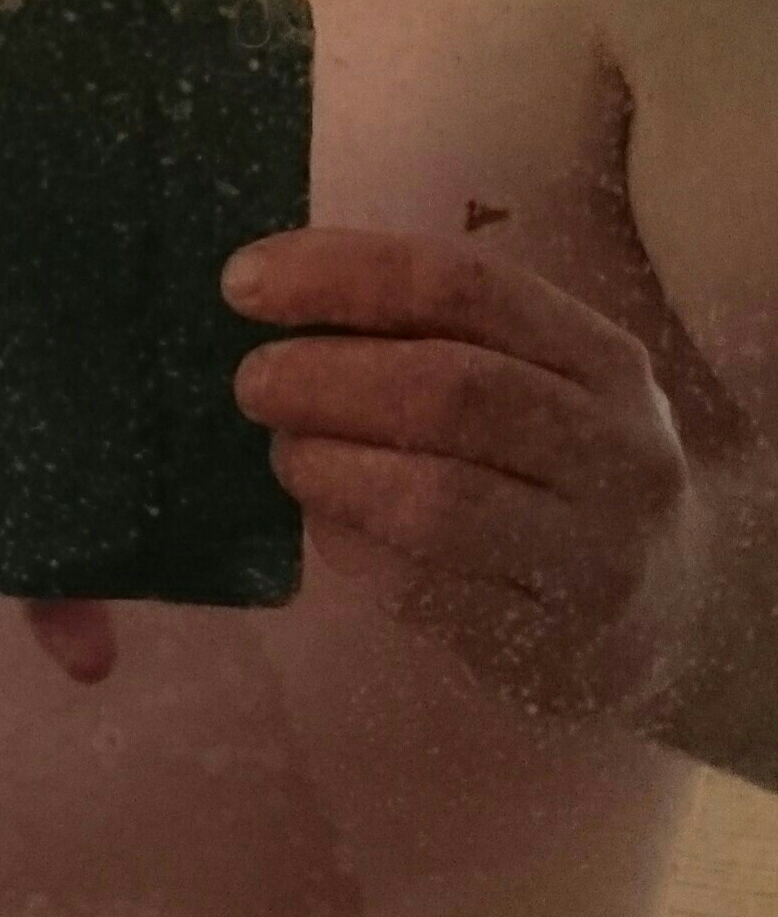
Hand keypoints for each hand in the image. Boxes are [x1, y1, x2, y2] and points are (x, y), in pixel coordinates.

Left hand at [223, 222, 700, 720]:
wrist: (671, 617)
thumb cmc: (568, 478)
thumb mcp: (546, 389)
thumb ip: (445, 343)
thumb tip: (283, 302)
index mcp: (605, 360)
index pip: (464, 286)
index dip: (343, 274)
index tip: (246, 282)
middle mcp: (616, 448)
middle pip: (449, 389)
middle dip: (325, 376)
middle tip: (254, 382)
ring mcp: (593, 552)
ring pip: (435, 497)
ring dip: (330, 467)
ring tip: (287, 456)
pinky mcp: (550, 642)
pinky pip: (424, 588)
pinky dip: (352, 549)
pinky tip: (325, 527)